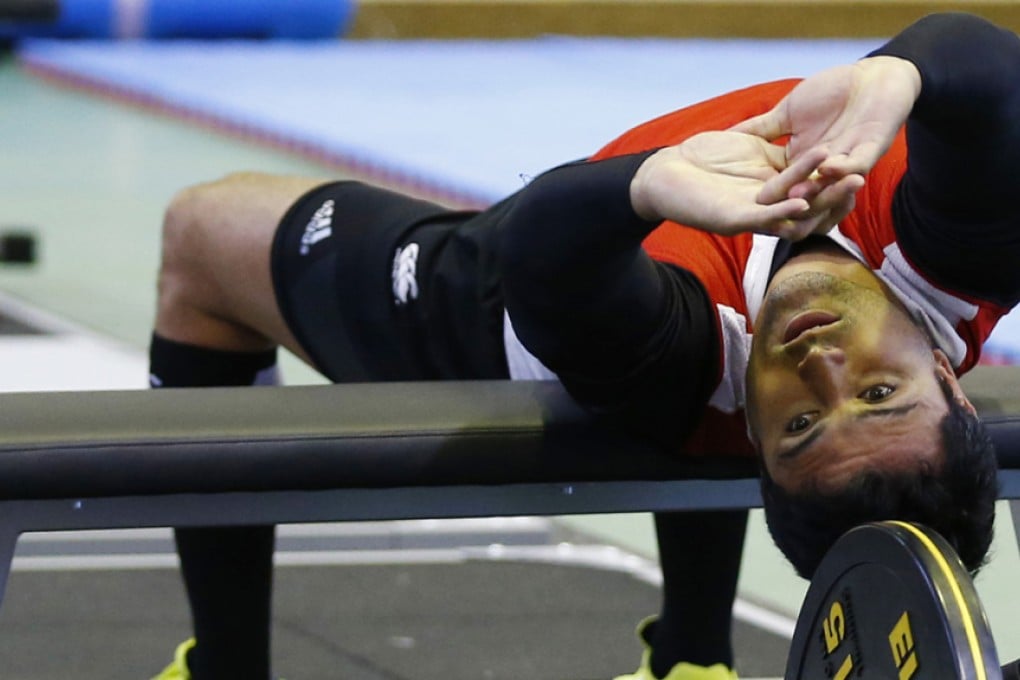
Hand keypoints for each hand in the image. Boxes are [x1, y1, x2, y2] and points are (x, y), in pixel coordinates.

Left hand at [630, 130, 860, 239]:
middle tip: (864, 175)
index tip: (864, 156)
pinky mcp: (730, 219)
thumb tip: (803, 132)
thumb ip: (776, 143)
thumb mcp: (749, 144)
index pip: (815, 183)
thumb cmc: (703, 157)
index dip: (838, 176)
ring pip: (793, 213)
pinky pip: (763, 218)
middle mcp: (768, 206)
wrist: (665, 172)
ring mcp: (751, 215)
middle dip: (838, 190)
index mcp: (774, 186)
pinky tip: (803, 199)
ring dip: (819, 199)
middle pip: (812, 201)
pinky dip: (783, 210)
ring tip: (845, 184)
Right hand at [733, 56, 920, 200]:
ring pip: (831, 184)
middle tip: (771, 208)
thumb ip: (761, 128)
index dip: (768, 193)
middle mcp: (824, 168)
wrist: (872, 77)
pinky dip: (843, 168)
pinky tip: (828, 168)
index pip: (783, 183)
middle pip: (806, 190)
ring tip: (799, 195)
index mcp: (802, 161)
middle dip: (790, 198)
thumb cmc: (830, 91)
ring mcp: (849, 161)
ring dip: (816, 189)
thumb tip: (726, 138)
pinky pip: (858, 163)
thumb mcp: (787, 111)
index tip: (744, 200)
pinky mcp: (872, 150)